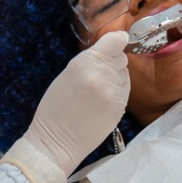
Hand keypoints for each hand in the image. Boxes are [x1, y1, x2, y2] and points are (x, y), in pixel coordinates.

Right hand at [19, 30, 130, 175]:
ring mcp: (112, 92)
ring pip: (125, 75)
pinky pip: (126, 91)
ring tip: (97, 93)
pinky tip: (102, 102)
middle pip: (121, 58)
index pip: (115, 41)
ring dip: (116, 79)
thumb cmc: (55, 109)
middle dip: (112, 64)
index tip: (119, 41)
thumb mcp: (67, 75)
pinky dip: (118, 93)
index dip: (118, 41)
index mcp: (84, 62)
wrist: (56, 141)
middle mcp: (101, 74)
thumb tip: (112, 49)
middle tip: (96, 77)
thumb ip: (90, 60)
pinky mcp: (119, 107)